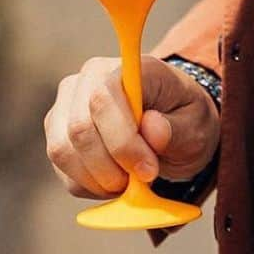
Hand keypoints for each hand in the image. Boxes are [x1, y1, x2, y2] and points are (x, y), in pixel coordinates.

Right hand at [44, 54, 219, 199]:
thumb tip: (153, 129)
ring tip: (130, 181)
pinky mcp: (57, 133)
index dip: (121, 141)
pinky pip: (62, 170)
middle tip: (141, 180)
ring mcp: (66, 105)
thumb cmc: (184, 120)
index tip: (148, 170)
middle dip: (110, 167)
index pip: (102, 99)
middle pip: (78, 128)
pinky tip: (115, 180)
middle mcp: (87, 79)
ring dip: (98, 179)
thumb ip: (177, 129)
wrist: (171, 126)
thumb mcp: (196, 126)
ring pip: (62, 151)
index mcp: (126, 67)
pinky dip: (90, 186)